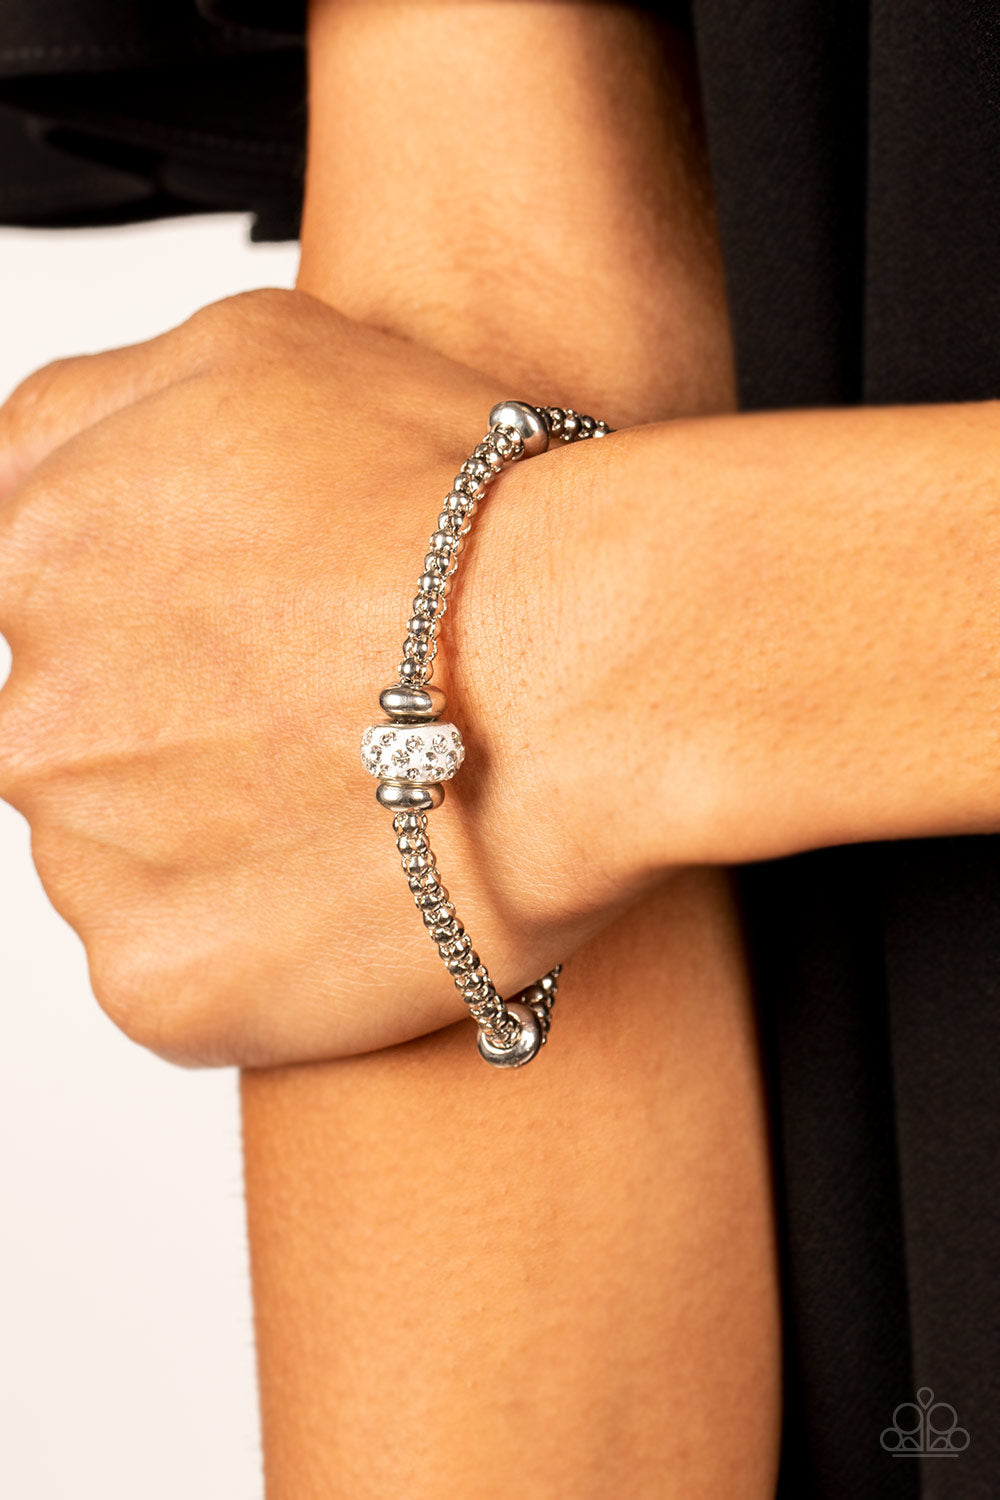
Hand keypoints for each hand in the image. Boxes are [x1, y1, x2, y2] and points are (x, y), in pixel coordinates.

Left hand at [0, 289, 663, 1066]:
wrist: (595, 672)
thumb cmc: (470, 515)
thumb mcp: (254, 354)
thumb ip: (99, 419)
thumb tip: (54, 487)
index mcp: (37, 550)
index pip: (34, 596)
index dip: (156, 613)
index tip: (234, 636)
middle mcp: (29, 710)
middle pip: (77, 732)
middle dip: (179, 724)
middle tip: (318, 718)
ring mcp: (86, 856)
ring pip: (127, 852)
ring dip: (216, 833)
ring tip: (357, 800)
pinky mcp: (159, 980)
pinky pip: (179, 961)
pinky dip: (252, 937)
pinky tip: (350, 884)